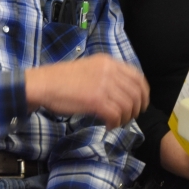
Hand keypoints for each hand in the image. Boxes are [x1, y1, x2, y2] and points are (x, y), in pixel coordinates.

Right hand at [25, 54, 148, 128]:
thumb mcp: (90, 68)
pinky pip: (115, 115)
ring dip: (124, 118)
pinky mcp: (96, 100)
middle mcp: (109, 71)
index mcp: (109, 62)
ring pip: (128, 106)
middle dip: (136, 108)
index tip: (141, 104)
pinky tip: (107, 126)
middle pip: (136, 92)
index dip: (143, 93)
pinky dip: (114, 123)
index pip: (137, 77)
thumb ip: (107, 75)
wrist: (45, 84)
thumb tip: (123, 91)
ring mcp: (103, 85)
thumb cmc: (63, 79)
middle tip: (129, 118)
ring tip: (115, 123)